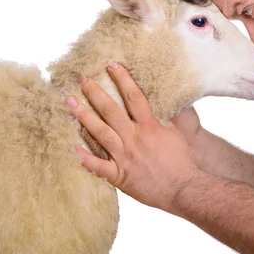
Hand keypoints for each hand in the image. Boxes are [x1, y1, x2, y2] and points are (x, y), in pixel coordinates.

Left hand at [65, 62, 199, 212]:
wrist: (184, 188)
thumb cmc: (182, 162)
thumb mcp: (176, 134)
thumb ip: (164, 119)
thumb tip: (160, 103)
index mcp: (149, 127)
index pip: (135, 97)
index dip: (123, 79)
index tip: (112, 65)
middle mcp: (134, 138)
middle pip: (112, 111)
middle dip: (95, 92)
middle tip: (81, 78)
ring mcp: (125, 156)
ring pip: (101, 132)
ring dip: (84, 116)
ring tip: (69, 102)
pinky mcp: (120, 175)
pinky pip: (98, 166)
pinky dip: (84, 158)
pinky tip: (70, 148)